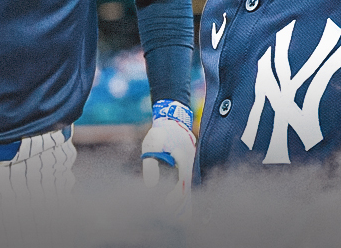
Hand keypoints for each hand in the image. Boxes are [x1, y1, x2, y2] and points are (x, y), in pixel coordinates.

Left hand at [141, 99, 195, 217]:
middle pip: (189, 190)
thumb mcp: (151, 146)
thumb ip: (150, 166)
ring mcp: (190, 164)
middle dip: (184, 206)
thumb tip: (151, 186)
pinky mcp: (187, 164)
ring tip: (184, 219)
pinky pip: (187, 182)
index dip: (175, 198)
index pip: (181, 185)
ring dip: (186, 202)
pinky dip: (185, 193)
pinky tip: (182, 203)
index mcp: (183, 160)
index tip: (166, 206)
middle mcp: (189, 164)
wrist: (172, 118)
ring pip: (189, 187)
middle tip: (182, 222)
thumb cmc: (160, 132)